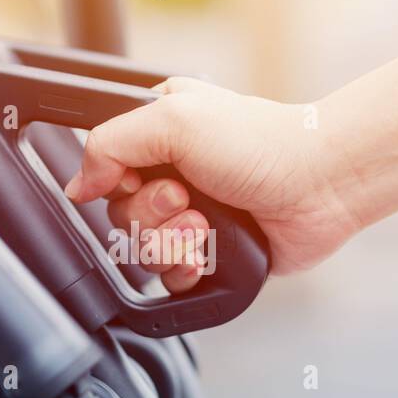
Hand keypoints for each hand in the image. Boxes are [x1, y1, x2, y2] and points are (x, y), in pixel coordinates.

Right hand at [64, 77, 359, 291]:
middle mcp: (172, 174)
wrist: (320, 184)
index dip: (119, 183)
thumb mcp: (172, 118)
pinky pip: (171, 279)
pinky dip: (185, 269)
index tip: (145, 177)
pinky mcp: (212, 253)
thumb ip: (110, 144)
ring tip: (207, 225)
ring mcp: (192, 217)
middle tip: (187, 198)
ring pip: (143, 251)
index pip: (105, 170)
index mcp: (158, 133)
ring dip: (172, 242)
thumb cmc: (261, 142)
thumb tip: (77, 185)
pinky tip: (207, 254)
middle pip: (121, 216)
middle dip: (152, 215)